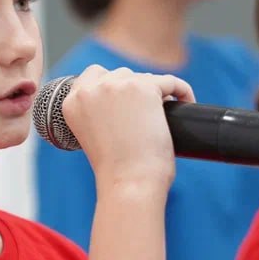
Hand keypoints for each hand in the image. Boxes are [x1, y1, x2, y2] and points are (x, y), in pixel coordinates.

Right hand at [60, 65, 194, 190]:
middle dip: (134, 90)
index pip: (93, 77)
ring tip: (162, 114)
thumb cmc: (116, 171)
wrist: (129, 184)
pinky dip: (182, 90)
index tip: (127, 103)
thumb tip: (127, 99)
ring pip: (143, 77)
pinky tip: (186, 102)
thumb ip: (99, 112)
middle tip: (146, 114)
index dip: (113, 87)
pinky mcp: (145, 87)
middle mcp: (91, 89)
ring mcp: (118, 85)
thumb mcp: (94, 136)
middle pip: (119, 74)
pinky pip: (170, 81)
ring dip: (154, 91)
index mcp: (72, 102)